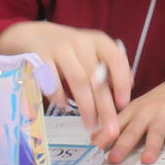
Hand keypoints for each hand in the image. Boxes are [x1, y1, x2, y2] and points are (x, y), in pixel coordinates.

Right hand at [0, 22, 131, 136]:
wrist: (34, 34)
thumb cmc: (70, 49)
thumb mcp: (92, 51)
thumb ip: (109, 67)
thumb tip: (130, 86)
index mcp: (99, 41)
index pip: (116, 59)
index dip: (121, 81)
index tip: (124, 104)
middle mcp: (81, 42)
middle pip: (96, 77)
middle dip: (105, 106)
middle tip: (111, 129)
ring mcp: (60, 49)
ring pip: (78, 81)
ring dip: (86, 106)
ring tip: (90, 125)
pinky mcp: (39, 57)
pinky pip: (53, 81)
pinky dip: (60, 96)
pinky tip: (65, 107)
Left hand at [94, 74, 164, 164]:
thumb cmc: (155, 102)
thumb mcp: (134, 109)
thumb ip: (117, 124)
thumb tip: (93, 138)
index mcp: (132, 111)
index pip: (115, 125)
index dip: (104, 137)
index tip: (94, 150)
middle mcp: (147, 113)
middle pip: (134, 130)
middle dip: (123, 144)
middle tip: (114, 159)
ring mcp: (164, 115)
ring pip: (157, 132)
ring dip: (152, 146)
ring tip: (147, 160)